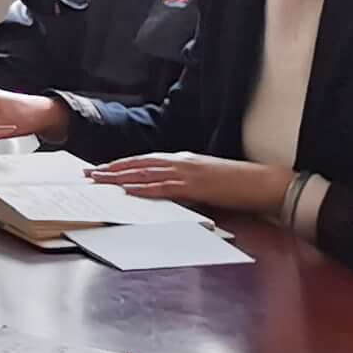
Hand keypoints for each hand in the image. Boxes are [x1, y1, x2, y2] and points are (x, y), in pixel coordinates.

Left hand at [93, 152, 294, 215]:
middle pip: (139, 164)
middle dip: (112, 169)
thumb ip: (183, 184)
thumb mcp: (205, 181)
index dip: (122, 164)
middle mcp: (181, 162)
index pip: (145, 161)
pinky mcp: (196, 186)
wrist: (263, 183)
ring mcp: (188, 172)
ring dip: (120, 176)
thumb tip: (163, 192)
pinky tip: (128, 191)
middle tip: (89, 174)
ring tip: (99, 180)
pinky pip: (164, 187)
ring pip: (146, 173)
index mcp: (183, 160)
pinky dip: (144, 188)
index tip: (102, 169)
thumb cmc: (237, 184)